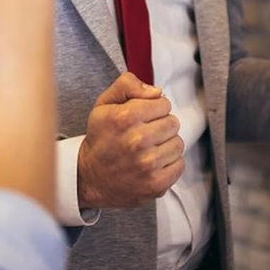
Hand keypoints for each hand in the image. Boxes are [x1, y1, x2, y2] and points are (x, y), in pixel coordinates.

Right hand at [77, 72, 183, 208]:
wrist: (89, 177)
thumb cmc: (100, 139)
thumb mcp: (104, 104)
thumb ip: (127, 85)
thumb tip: (156, 91)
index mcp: (125, 117)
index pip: (164, 103)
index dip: (154, 108)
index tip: (144, 116)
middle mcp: (137, 141)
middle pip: (173, 123)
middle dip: (161, 125)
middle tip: (146, 133)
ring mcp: (147, 164)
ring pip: (178, 143)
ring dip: (166, 145)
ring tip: (149, 149)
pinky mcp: (156, 184)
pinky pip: (179, 165)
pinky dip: (169, 163)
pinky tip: (153, 163)